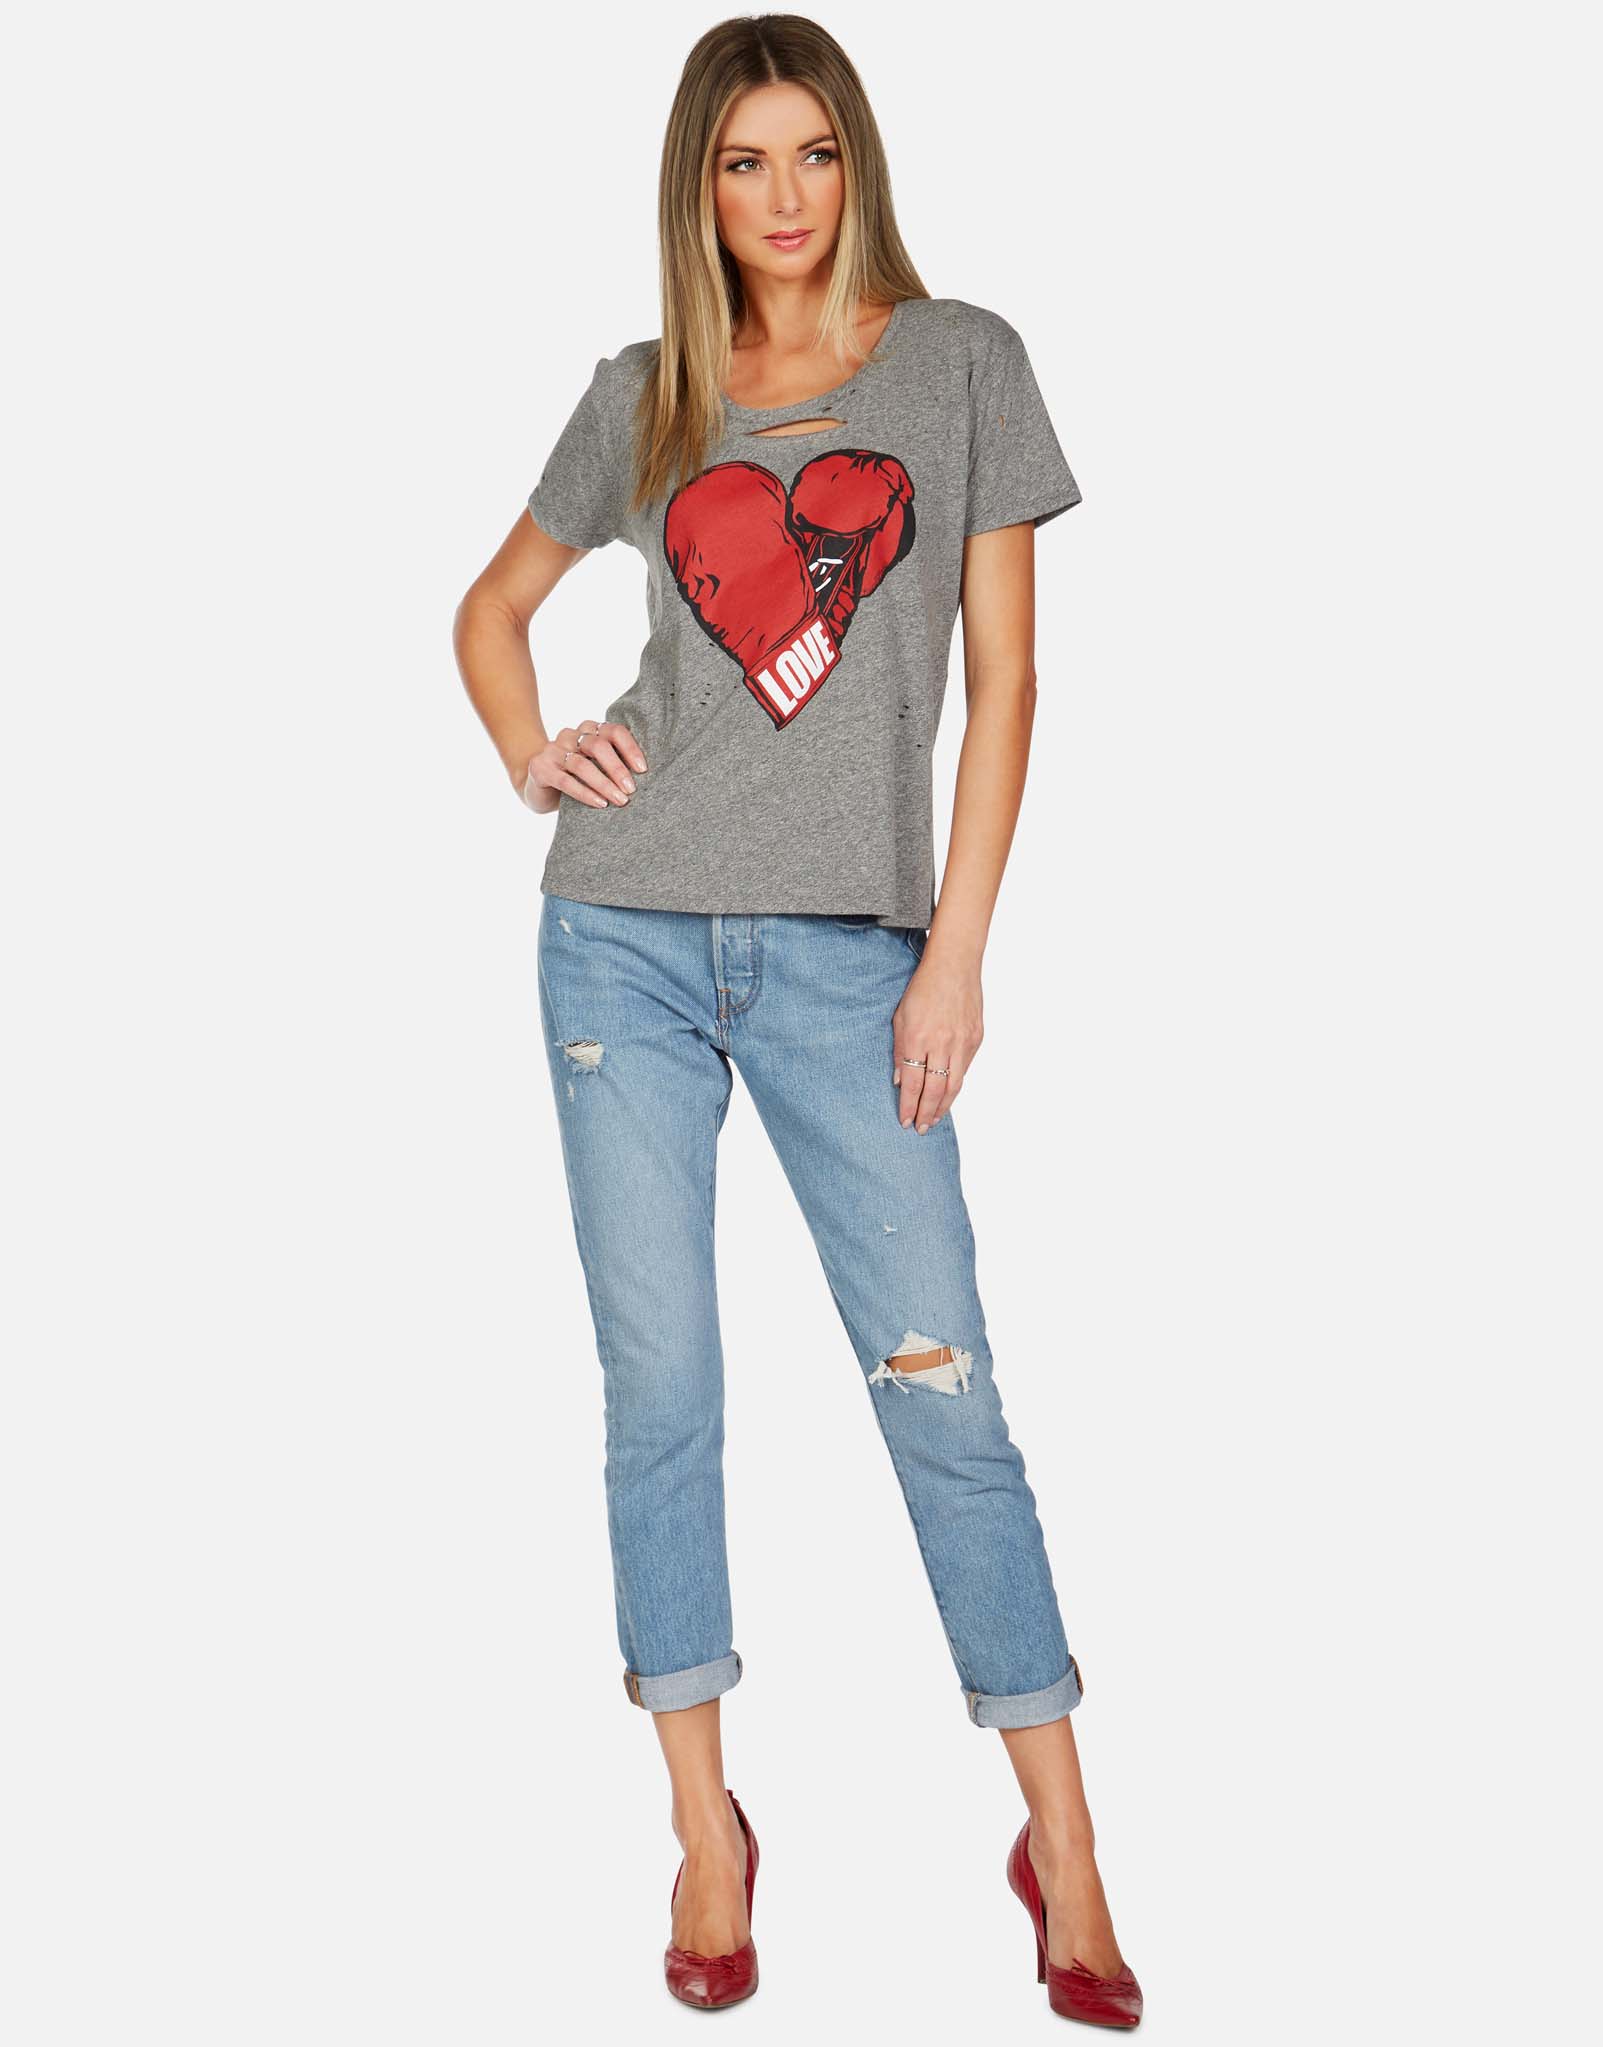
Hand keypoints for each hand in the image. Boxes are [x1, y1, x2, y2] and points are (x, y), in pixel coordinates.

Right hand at [518, 720, 647, 812]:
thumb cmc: (576, 778)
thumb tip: (646, 777)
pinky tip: (599, 804)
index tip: (643, 769)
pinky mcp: (540, 768)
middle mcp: (570, 735)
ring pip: (581, 764)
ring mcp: (553, 750)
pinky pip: (565, 780)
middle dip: (617, 769)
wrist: (537, 786)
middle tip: (632, 790)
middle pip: (598, 745)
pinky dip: (585, 793)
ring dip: (603, 784)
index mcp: (588, 730)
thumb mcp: (597, 767)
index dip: (630, 748)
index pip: (613, 731)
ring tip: (619, 800)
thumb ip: (615, 763)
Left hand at [892, 949, 982, 1131]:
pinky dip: (955, 1085)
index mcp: (918, 1037)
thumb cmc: (923, 989)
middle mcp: (942, 1043)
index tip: (905, 1121)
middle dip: (926, 1113)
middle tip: (921, 1129)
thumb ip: (900, 1051)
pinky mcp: (976, 1038)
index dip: (909, 1105)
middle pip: (935, 1089)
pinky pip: (965, 1068)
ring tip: (934, 1119)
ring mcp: (962, 1042)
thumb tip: (900, 1080)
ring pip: (954, 1085)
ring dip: (943, 1106)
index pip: (913, 1083)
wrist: (954, 966)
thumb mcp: (900, 1017)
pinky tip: (947, 1095)